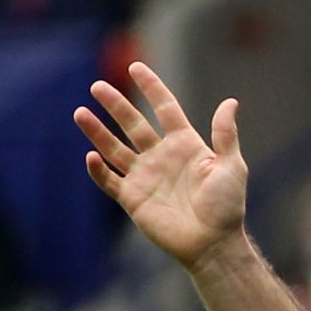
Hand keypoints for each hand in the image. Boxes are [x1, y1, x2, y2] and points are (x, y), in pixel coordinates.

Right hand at [74, 63, 247, 268]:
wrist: (213, 243)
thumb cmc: (227, 207)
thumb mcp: (231, 166)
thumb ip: (225, 135)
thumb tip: (230, 102)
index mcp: (186, 145)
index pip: (165, 109)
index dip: (152, 88)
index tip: (136, 67)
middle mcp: (162, 157)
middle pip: (133, 124)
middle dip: (116, 105)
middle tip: (98, 86)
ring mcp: (145, 177)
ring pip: (115, 148)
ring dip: (97, 132)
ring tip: (80, 113)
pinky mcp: (133, 198)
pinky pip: (110, 181)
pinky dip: (99, 170)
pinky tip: (92, 157)